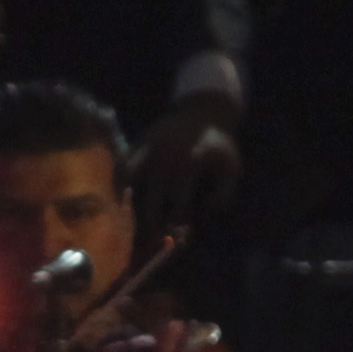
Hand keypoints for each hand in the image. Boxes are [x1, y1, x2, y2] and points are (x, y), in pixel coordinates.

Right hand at [133, 91, 242, 227]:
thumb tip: (210, 211)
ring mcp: (149, 148)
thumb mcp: (231, 166)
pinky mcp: (140, 142)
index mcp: (188, 165)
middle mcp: (165, 158)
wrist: (204, 108)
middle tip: (149, 243)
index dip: (176, 225)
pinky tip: (121, 200)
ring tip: (129, 223)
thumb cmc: (219, 143)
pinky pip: (125, 165)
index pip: (178, 203)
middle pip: (151, 199)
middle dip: (149, 224)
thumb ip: (224, 191)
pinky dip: (121, 183)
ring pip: (131, 181)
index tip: (176, 240)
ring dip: (129, 203)